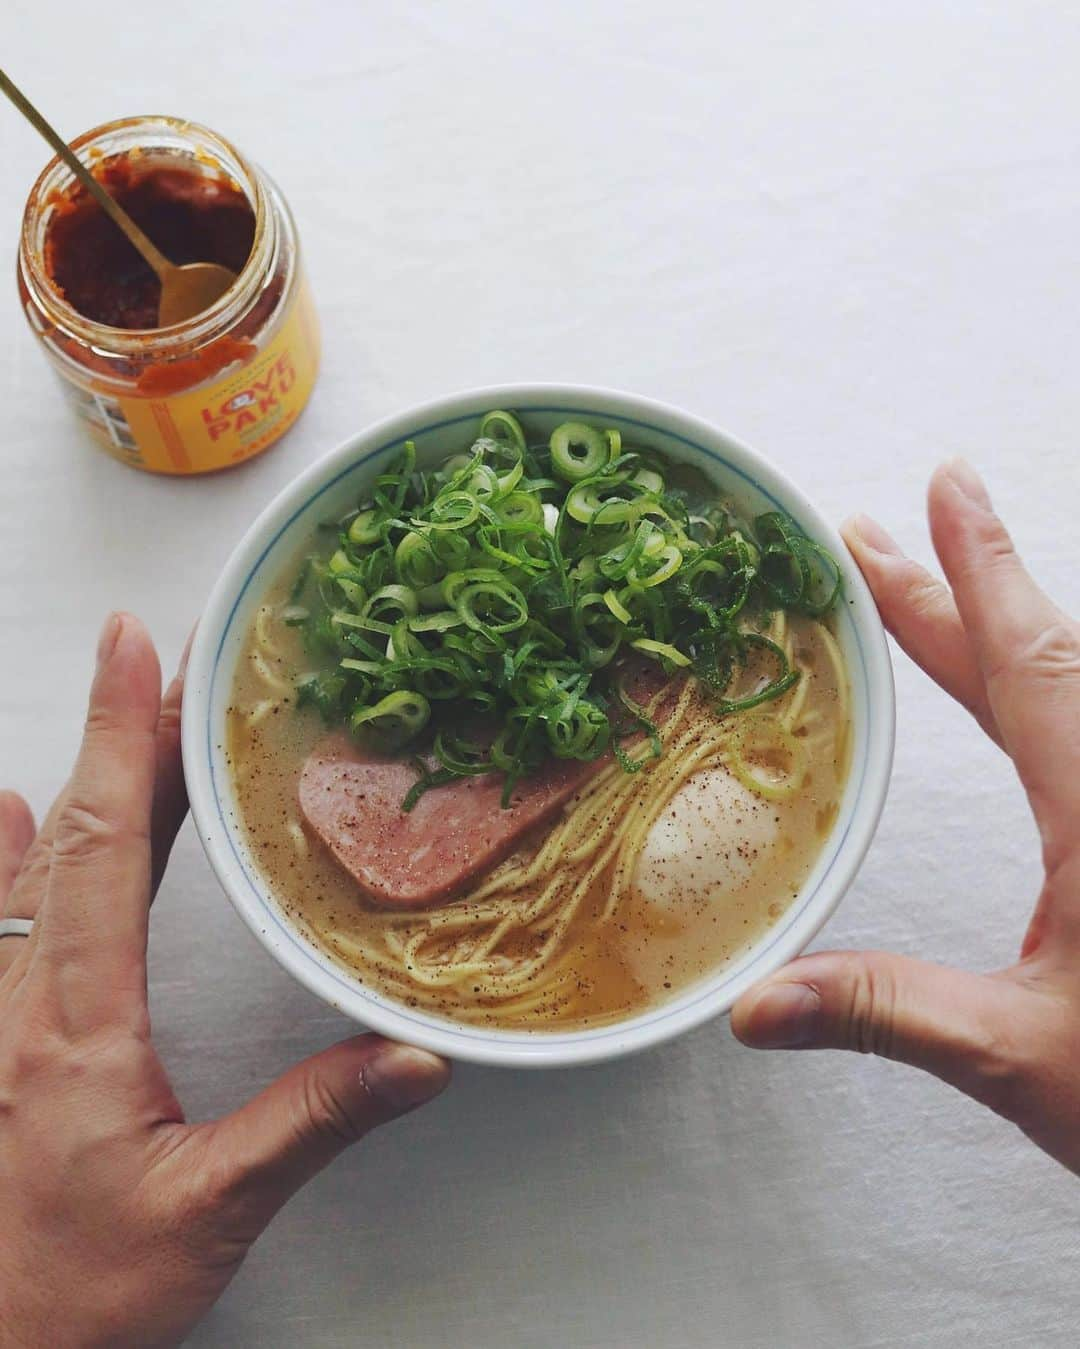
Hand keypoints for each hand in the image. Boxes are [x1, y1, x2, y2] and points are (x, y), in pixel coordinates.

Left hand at [0, 615, 449, 1348]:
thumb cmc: (73, 1295)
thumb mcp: (208, 1215)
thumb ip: (309, 1126)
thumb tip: (411, 1061)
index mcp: (75, 1024)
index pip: (105, 844)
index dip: (125, 740)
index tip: (139, 655)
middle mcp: (22, 1000)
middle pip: (78, 829)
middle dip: (121, 731)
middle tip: (161, 655)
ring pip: (35, 863)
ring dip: (84, 776)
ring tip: (121, 705)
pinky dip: (7, 847)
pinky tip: (8, 809)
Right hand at [732, 459, 1079, 1174]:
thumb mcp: (1022, 1057)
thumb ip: (889, 1010)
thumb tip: (756, 1004)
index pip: (1030, 666)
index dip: (976, 573)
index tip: (942, 494)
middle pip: (1041, 661)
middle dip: (958, 590)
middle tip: (886, 533)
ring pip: (1071, 691)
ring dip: (996, 634)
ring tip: (931, 596)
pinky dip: (1038, 690)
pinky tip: (1017, 696)